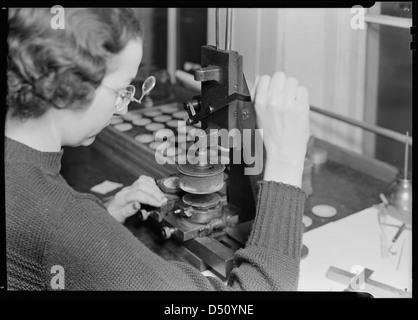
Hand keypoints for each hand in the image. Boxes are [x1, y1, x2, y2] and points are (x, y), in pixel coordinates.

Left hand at [106, 175, 166, 222]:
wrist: (107, 213)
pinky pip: (142, 180)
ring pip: (142, 181)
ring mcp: (129, 188)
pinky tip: (156, 189)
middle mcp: (125, 190)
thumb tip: (137, 205)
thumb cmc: (112, 216)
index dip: (150, 199)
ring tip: (161, 195)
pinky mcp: (132, 187)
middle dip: (154, 192)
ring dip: (154, 187)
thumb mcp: (118, 217)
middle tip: (163, 200)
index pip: (138, 194)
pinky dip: (151, 183)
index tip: (159, 204)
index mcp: (121, 198)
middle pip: (142, 186)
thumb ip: (127, 211)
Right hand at [251, 72, 309, 186]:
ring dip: (293, 90)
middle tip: (284, 97)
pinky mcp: (301, 107)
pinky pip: (303, 90)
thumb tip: (259, 79)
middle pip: (280, 76)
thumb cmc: (270, 137)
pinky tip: (298, 107)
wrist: (283, 153)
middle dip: (282, 85)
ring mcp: (287, 103)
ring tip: (291, 103)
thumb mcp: (257, 116)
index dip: (270, 85)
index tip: (274, 93)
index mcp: (259, 102)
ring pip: (293, 81)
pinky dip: (302, 97)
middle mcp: (272, 100)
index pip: (265, 78)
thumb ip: (258, 97)